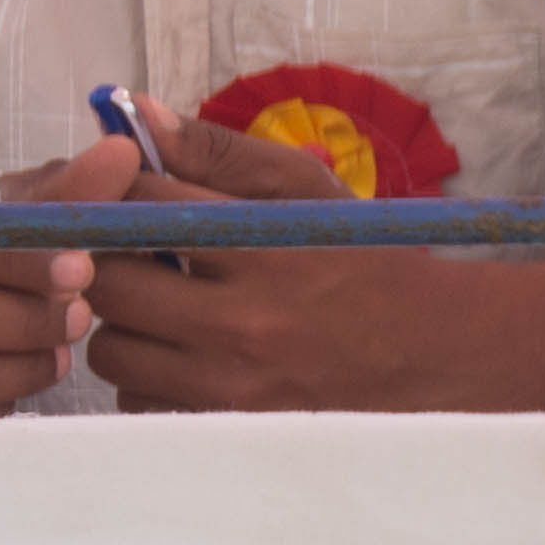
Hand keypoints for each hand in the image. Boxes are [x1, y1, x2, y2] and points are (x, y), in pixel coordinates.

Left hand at [74, 115, 470, 412]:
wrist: (438, 356)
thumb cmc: (367, 262)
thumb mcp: (310, 192)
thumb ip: (220, 152)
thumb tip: (134, 116)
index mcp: (262, 248)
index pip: (141, 202)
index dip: (115, 191)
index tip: (120, 193)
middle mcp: (243, 320)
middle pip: (107, 280)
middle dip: (108, 259)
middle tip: (133, 253)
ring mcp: (232, 383)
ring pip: (111, 347)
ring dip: (124, 324)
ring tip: (163, 310)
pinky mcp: (227, 428)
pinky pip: (138, 400)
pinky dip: (148, 377)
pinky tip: (184, 356)